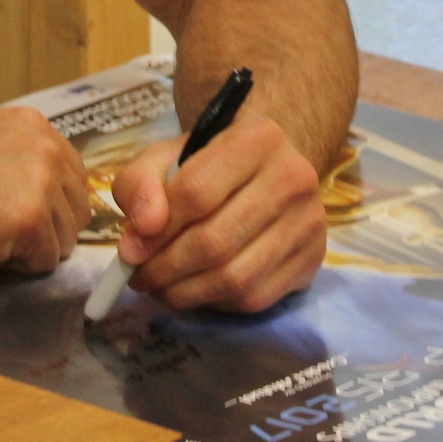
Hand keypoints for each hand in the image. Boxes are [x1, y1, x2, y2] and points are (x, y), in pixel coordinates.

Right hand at [0, 105, 89, 276]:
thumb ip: (17, 160)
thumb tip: (47, 192)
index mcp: (31, 124)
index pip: (73, 178)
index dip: (48, 205)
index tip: (13, 213)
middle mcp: (44, 144)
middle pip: (77, 210)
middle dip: (45, 229)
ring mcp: (40, 180)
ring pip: (65, 239)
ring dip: (30, 249)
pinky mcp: (29, 219)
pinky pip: (45, 262)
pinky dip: (17, 267)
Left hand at [110, 114, 325, 312]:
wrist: (263, 172)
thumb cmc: (207, 163)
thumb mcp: (164, 158)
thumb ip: (139, 185)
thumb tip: (139, 234)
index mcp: (258, 138)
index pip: (196, 192)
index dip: (155, 231)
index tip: (129, 252)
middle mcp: (294, 177)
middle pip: (216, 241)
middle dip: (167, 269)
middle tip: (140, 279)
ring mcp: (310, 222)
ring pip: (236, 278)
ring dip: (186, 293)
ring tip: (160, 288)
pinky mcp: (313, 259)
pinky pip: (255, 298)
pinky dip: (215, 304)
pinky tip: (195, 291)